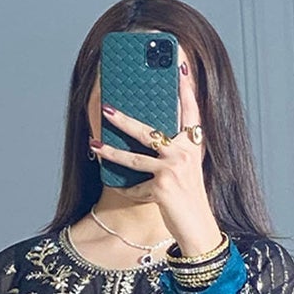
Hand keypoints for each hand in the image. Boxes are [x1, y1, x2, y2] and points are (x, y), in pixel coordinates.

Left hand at [92, 51, 223, 256]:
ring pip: (134, 158)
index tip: (181, 63)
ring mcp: (173, 169)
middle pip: (149, 131)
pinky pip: (135, 186)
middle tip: (105, 107)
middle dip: (125, 120)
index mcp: (193, 146)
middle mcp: (184, 153)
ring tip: (94, 144)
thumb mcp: (187, 170)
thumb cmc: (190, 200)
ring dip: (111, 152)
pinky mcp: (162, 186)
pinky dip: (127, 191)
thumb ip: (176, 151)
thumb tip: (150, 135)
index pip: (191, 111)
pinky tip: (119, 190)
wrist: (199, 230)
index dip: (186, 87)